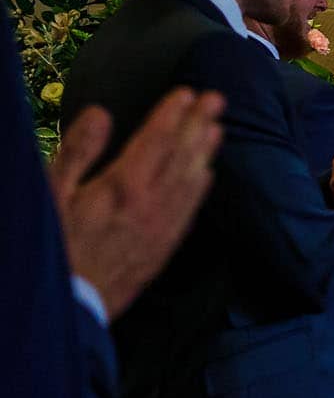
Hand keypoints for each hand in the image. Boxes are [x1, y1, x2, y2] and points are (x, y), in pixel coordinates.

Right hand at [51, 90, 224, 317]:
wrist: (69, 304)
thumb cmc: (53, 247)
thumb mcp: (52, 194)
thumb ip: (79, 152)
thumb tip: (101, 114)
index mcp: (123, 186)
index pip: (157, 140)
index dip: (173, 114)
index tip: (188, 93)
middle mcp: (152, 204)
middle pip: (181, 155)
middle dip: (198, 124)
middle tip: (217, 99)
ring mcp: (162, 227)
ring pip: (191, 181)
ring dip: (205, 152)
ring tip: (217, 128)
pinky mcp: (164, 248)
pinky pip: (190, 211)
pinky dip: (201, 188)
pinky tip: (207, 176)